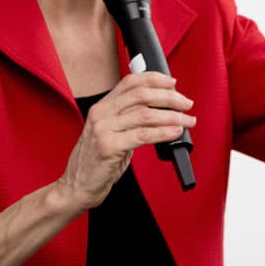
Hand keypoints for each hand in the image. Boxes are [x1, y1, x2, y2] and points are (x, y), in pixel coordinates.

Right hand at [56, 72, 194, 209]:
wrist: (77, 186)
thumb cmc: (97, 162)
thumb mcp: (111, 133)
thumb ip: (129, 119)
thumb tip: (160, 110)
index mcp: (102, 106)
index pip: (130, 82)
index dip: (154, 79)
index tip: (173, 83)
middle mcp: (101, 113)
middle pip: (141, 95)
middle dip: (169, 97)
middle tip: (186, 103)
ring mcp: (103, 129)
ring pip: (145, 114)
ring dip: (172, 116)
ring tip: (187, 120)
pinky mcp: (108, 147)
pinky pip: (143, 135)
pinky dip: (163, 132)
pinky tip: (175, 132)